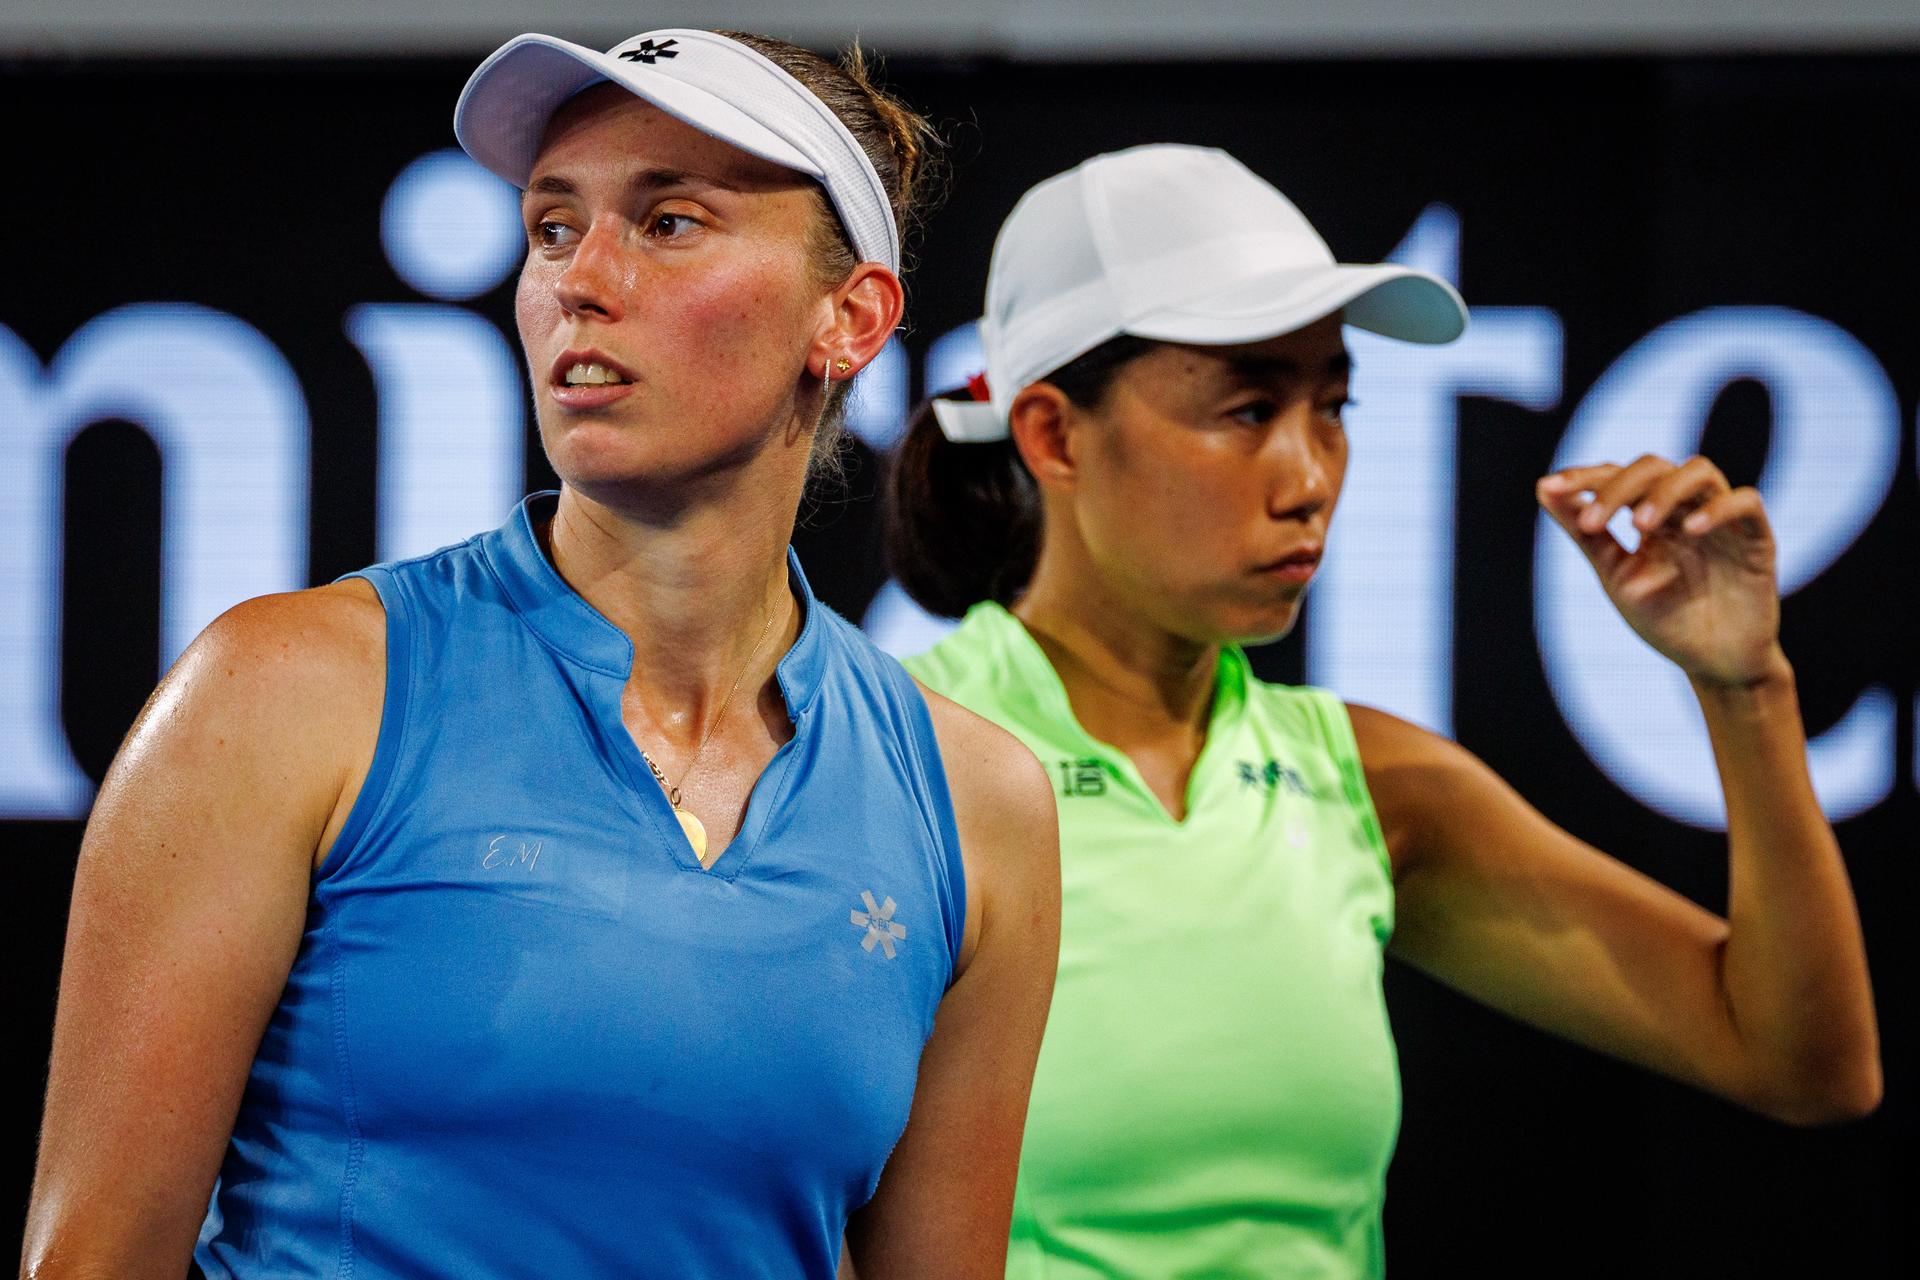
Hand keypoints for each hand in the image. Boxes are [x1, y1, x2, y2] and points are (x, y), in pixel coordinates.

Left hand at [1538, 455, 1784, 686]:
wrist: (1714, 664)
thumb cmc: (1666, 620)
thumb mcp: (1616, 574)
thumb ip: (1585, 533)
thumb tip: (1543, 487)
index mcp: (1651, 516)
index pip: (1617, 476)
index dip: (1585, 477)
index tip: (1552, 487)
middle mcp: (1685, 509)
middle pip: (1655, 466)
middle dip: (1618, 487)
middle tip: (1594, 522)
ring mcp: (1722, 520)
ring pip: (1699, 471)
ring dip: (1663, 492)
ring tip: (1638, 526)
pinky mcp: (1756, 538)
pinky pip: (1746, 502)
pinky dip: (1717, 508)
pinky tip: (1690, 530)